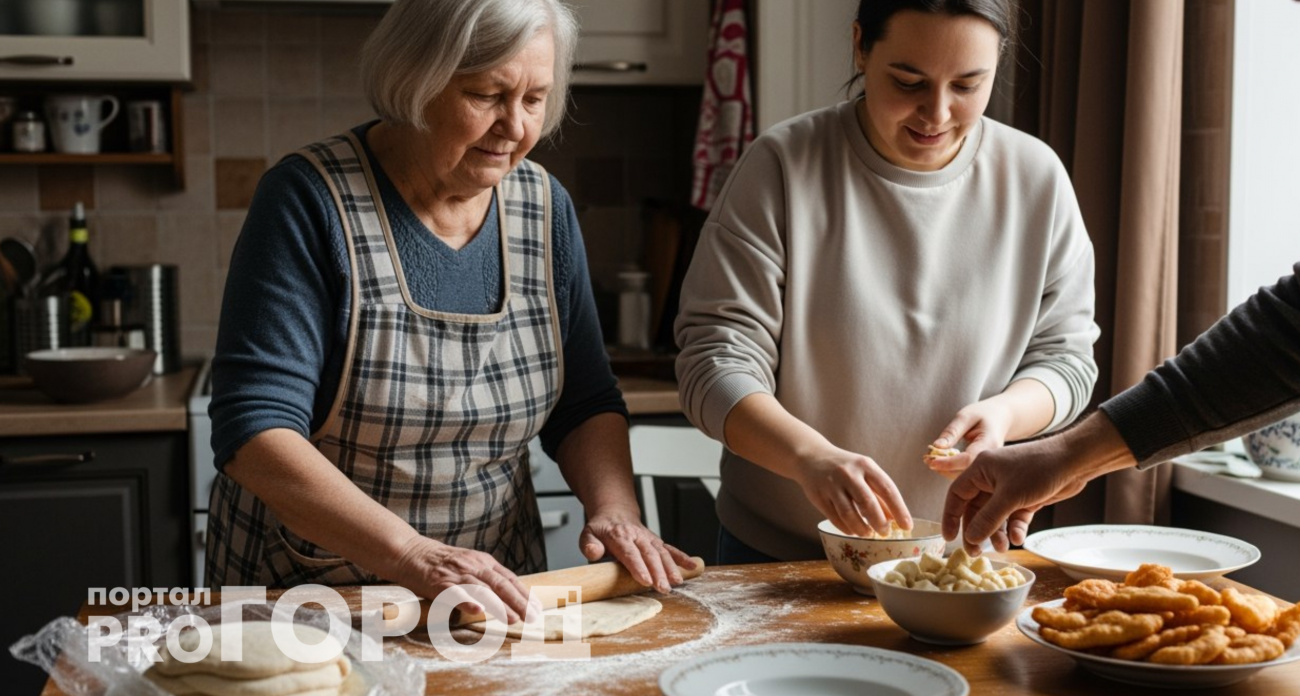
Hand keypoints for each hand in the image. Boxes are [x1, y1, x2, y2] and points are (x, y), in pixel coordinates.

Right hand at [389, 535, 536, 623]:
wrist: (411, 553)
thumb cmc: (442, 562)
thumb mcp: (470, 564)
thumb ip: (487, 576)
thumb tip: (509, 593)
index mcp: (483, 561)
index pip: (509, 578)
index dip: (524, 593)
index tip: (537, 607)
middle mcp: (473, 566)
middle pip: (500, 584)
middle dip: (518, 602)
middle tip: (532, 617)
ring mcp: (457, 574)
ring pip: (482, 589)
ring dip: (499, 605)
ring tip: (513, 618)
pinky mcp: (439, 583)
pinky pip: (455, 593)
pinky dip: (467, 601)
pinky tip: (478, 610)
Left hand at [580, 506, 696, 593]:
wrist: (614, 513)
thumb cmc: (601, 529)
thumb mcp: (588, 534)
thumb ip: (589, 544)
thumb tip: (593, 552)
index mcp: (619, 536)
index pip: (630, 552)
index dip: (638, 566)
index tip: (645, 580)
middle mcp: (637, 536)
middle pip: (649, 555)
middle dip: (658, 572)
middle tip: (663, 588)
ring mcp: (649, 539)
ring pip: (662, 553)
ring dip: (671, 568)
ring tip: (677, 582)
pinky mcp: (656, 542)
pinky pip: (671, 549)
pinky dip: (682, 557)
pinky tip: (692, 567)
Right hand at [791, 445, 911, 538]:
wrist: (811, 456)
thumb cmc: (844, 467)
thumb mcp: (864, 472)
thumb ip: (879, 494)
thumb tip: (894, 518)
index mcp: (865, 465)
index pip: (887, 489)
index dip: (899, 510)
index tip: (907, 526)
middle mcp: (848, 474)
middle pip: (868, 503)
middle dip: (879, 522)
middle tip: (885, 532)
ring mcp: (832, 485)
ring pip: (849, 513)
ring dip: (861, 528)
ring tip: (868, 533)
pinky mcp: (818, 496)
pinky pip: (835, 518)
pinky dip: (846, 528)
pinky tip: (853, 530)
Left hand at [925, 398, 1015, 479]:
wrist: (1002, 418)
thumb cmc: (984, 414)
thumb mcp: (966, 416)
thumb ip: (952, 431)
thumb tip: (936, 447)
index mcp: (990, 444)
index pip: (967, 459)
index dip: (947, 463)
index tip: (930, 461)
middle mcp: (991, 460)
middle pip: (965, 472)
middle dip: (943, 468)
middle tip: (926, 459)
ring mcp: (989, 467)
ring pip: (965, 476)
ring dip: (945, 470)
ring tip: (929, 459)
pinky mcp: (982, 469)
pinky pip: (966, 473)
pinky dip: (950, 469)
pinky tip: (939, 461)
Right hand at [941, 438, 1087, 554]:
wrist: (1074, 461)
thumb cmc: (1038, 469)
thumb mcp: (1010, 496)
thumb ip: (988, 518)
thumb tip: (970, 538)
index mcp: (980, 469)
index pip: (957, 494)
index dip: (951, 516)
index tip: (950, 537)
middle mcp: (991, 479)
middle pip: (975, 509)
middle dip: (976, 530)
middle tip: (975, 551)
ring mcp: (1009, 489)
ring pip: (996, 516)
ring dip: (997, 533)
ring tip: (1003, 548)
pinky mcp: (1026, 498)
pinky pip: (1014, 517)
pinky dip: (1015, 528)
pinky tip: (1019, 538)